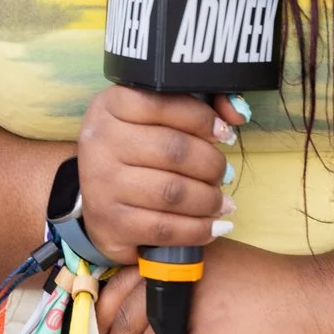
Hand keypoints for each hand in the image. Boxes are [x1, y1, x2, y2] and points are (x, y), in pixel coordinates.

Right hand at [73, 86, 239, 262]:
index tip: (224, 133)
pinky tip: (213, 225)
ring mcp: (101, 185)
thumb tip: (237, 113)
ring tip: (220, 201)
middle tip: (222, 173)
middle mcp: (100, 142)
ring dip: (209, 199)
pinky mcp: (110, 224)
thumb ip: (198, 105)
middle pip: (174, 150)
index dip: (203, 119)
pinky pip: (165, 229)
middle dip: (211, 165)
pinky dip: (198, 230)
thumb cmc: (135, 152)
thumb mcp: (154, 117)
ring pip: (173, 193)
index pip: (163, 103)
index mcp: (110, 106)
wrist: (95, 199)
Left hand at [97, 241, 333, 333]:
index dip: (99, 323)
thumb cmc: (271, 291)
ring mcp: (200, 301)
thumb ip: (177, 289)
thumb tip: (136, 330)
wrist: (323, 299)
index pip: (118, 285)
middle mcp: (182, 270)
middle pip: (127, 319)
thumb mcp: (216, 275)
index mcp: (177, 254)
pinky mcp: (219, 333)